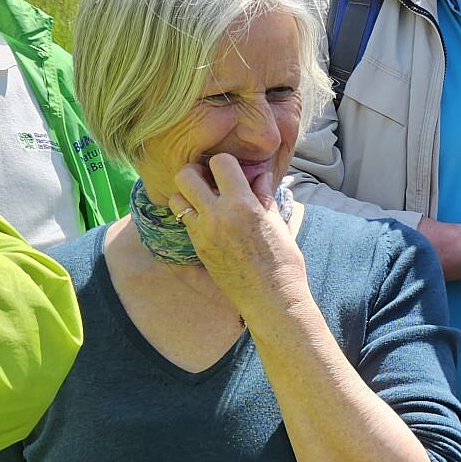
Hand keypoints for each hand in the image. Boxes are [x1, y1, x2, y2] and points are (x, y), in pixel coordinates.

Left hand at [172, 155, 308, 319]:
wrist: (272, 298)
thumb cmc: (283, 262)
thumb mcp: (277, 223)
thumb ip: (263, 196)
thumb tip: (259, 177)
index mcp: (242, 204)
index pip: (220, 163)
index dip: (226, 163)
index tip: (232, 171)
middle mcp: (217, 215)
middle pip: (186, 175)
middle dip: (196, 173)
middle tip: (208, 180)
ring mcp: (203, 233)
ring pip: (176, 199)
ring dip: (187, 195)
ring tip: (204, 202)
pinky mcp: (198, 248)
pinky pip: (185, 222)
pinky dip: (193, 216)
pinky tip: (209, 222)